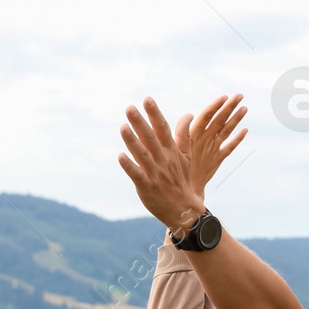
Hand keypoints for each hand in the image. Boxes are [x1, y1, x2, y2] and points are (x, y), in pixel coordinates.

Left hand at [120, 95, 243, 235]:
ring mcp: (155, 173)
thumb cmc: (182, 180)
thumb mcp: (186, 157)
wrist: (183, 209)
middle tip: (129, 108)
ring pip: (142, 154)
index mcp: (171, 151)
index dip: (154, 114)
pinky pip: (137, 175)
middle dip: (140, 122)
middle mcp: (163, 160)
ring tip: (123, 127)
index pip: (162, 128)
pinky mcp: (146, 186)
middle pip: (150, 138)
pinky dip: (129, 166)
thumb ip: (183, 136)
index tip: (147, 99)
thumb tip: (188, 114)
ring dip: (132, 141)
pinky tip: (120, 156)